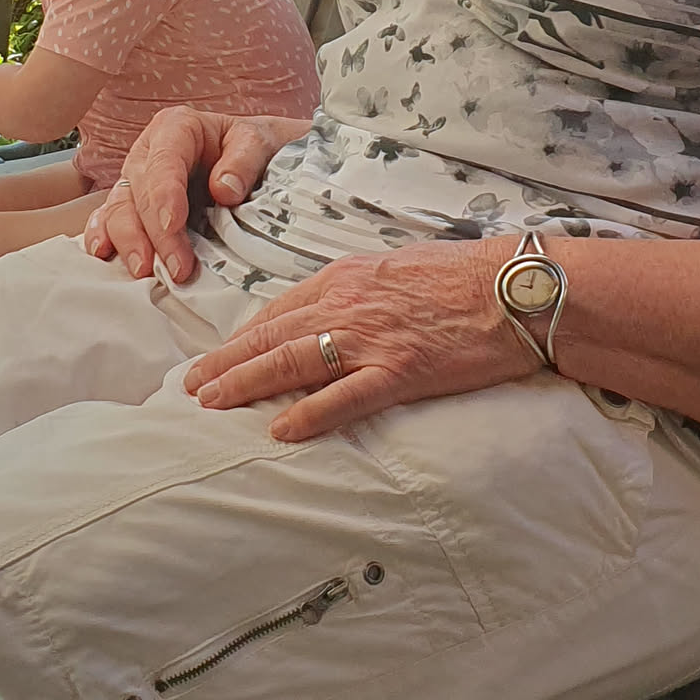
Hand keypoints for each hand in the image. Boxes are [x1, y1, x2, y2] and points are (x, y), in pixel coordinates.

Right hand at [83, 108, 308, 284]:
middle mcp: (149, 152)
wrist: (253, 157)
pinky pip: (109, 219)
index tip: (173, 224)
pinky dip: (104, 236)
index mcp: (177, 128)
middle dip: (155, 233)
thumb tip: (224, 189)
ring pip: (118, 208)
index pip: (164, 162)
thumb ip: (244, 160)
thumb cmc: (252, 147)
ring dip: (128, 241)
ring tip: (144, 271)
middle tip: (176, 268)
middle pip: (140, 191)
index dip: (165, 194)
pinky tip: (104, 254)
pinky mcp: (132, 204)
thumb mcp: (259, 142)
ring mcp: (136, 179)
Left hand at [184, 239, 531, 440]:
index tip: (214, 355)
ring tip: (210, 403)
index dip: (241, 336)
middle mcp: (346, 304)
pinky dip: (308, 415)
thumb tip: (328, 312)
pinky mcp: (400, 371)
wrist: (511, 288)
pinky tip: (279, 430)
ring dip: (244, 383)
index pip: (278, 310)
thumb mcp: (395, 268)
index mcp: (344, 278)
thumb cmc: (460, 276)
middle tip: (188, 385)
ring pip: (291, 362)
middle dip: (224, 360)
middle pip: (270, 335)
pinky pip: (344, 398)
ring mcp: (370, 339)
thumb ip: (356, 291)